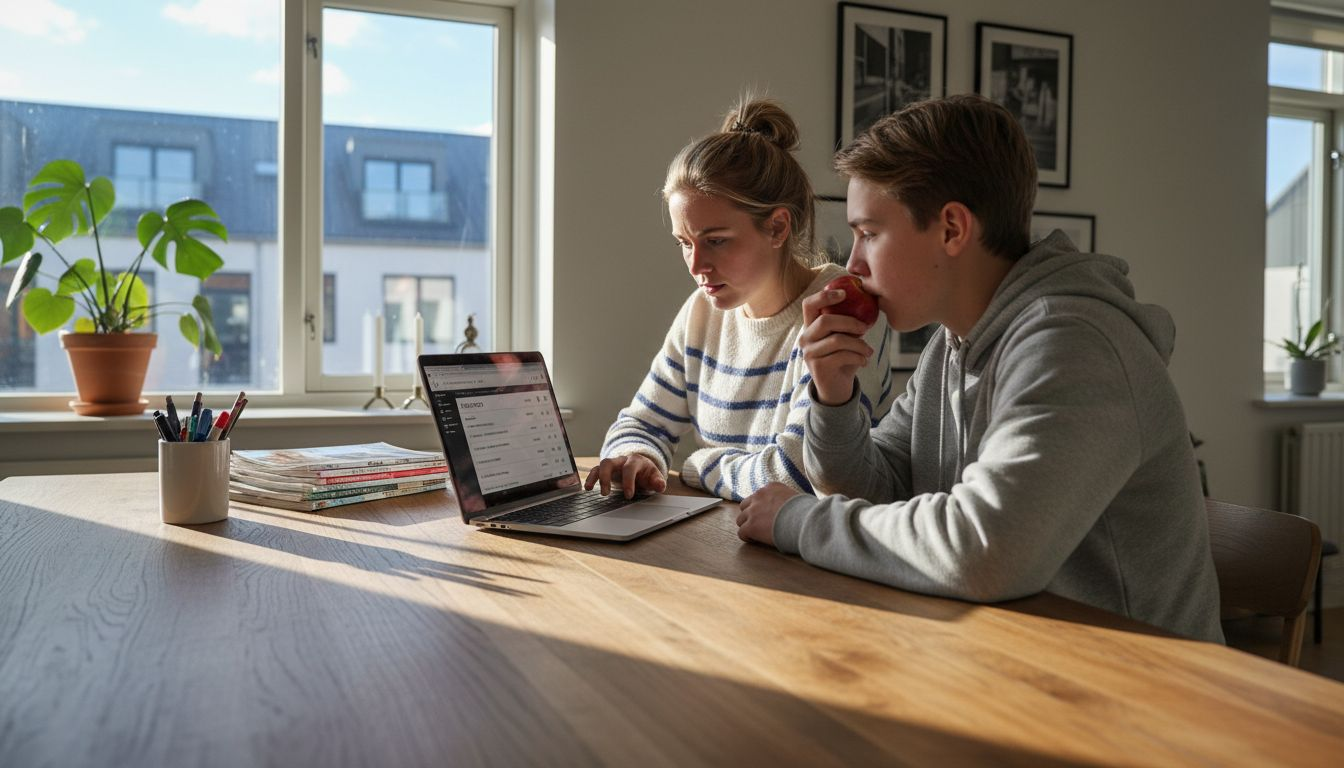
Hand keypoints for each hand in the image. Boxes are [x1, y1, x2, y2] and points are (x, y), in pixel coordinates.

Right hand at [583, 454, 666, 497]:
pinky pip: (596, 470)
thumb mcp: (655, 477)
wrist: (642, 468)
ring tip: (590, 489)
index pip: (629, 468)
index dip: (628, 481)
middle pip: (609, 462)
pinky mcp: (606, 470)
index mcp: (635, 461)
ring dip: (595, 477)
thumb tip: (660, 486)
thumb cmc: (647, 474)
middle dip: (606, 477)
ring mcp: (613, 464)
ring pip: (600, 465)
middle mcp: (622, 460)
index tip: (628, 495)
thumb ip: (658, 482)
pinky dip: (590, 478)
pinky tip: (587, 488)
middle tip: (606, 493)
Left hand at [735, 482, 801, 545]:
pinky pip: (741, 532)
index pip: (758, 496)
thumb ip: (786, 499)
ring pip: (741, 519)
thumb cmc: (807, 512)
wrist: (805, 521)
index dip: (761, 507)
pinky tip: (755, 541)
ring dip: (747, 526)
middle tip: (759, 525)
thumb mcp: (796, 497)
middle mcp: (759, 496)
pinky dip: (747, 537)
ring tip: (757, 534)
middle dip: (750, 515)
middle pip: (745, 506)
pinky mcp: (751, 526)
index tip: (767, 515)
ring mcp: (753, 511)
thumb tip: (791, 508)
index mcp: (771, 487)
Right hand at [800, 289, 874, 405]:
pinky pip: (842, 356)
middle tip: (866, 327)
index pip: (809, 304)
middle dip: (849, 322)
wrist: (837, 388)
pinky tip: (864, 362)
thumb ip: (850, 323)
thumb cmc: (843, 358)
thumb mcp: (846, 338)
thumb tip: (870, 303)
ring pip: (837, 340)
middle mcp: (805, 338)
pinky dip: (858, 357)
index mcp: (810, 326)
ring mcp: (809, 353)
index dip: (825, 295)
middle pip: (825, 321)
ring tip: (868, 351)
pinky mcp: (818, 367)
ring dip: (859, 344)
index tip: (844, 293)